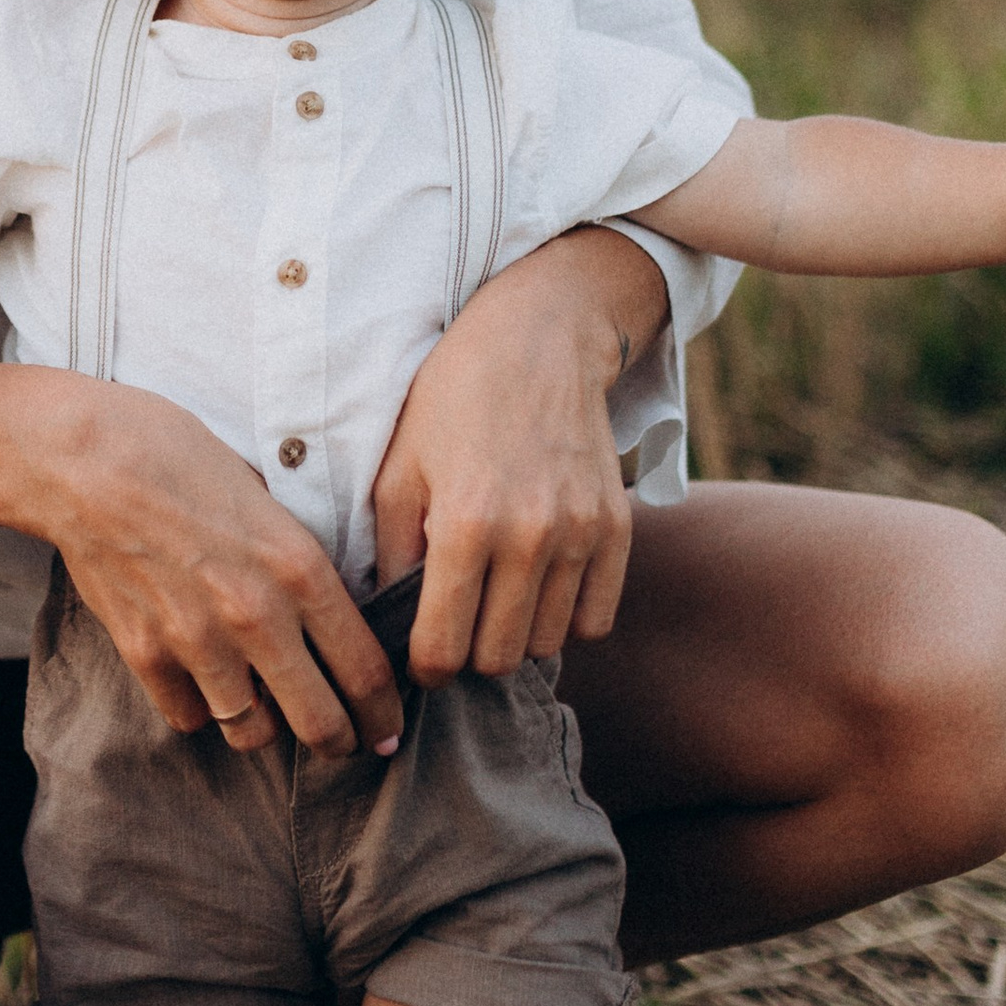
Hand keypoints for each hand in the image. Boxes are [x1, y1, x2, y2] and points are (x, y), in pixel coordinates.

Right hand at [0, 367, 402, 759]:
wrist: (84, 458)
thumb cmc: (177, 455)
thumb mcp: (264, 494)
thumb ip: (296, 558)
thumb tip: (323, 605)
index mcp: (299, 569)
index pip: (364, 669)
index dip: (383, 711)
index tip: (386, 726)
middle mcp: (256, 616)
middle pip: (319, 722)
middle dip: (340, 740)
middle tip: (343, 741)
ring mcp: (197, 642)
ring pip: (252, 732)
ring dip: (266, 726)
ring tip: (267, 710)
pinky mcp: (145, 654)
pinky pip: (189, 717)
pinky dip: (201, 710)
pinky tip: (204, 684)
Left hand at [372, 226, 668, 680]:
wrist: (540, 341)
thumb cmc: (453, 402)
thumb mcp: (399, 470)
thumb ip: (390, 556)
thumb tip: (387, 627)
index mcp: (463, 523)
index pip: (443, 648)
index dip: (425, 664)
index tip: (422, 653)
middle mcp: (528, 536)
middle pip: (498, 658)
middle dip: (470, 653)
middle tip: (458, 623)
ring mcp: (580, 533)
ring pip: (547, 644)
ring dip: (517, 635)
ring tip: (496, 599)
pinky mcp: (617, 529)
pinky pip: (595, 620)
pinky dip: (565, 619)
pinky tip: (539, 590)